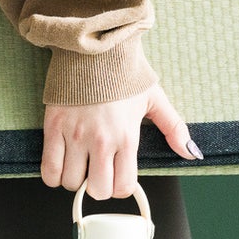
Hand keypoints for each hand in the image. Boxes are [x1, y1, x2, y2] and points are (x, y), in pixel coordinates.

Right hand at [42, 82, 203, 195]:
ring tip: (80, 164)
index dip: (121, 186)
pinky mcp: (54, 128)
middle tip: (98, 172)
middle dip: (98, 186)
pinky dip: (53, 174)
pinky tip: (62, 164)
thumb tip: (190, 151)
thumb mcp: (155, 99)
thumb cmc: (123, 72)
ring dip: (75, 179)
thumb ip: (174, 128)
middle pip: (97, 190)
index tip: (118, 176)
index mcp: (126, 137)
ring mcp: (74, 135)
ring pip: (71, 183)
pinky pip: (48, 168)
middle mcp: (100, 140)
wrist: (94, 48)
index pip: (123, 186)